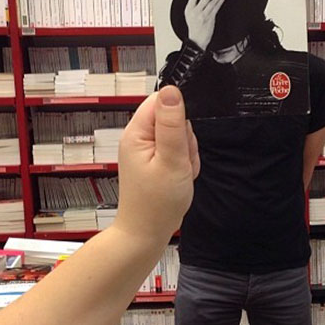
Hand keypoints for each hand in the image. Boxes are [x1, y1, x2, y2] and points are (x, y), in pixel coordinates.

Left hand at [115, 86, 199, 242]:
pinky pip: (177, 153)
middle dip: (186, 140)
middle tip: (180, 163)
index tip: (181, 140)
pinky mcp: (154, 162)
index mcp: (137, 133)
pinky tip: (179, 179)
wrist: (146, 234)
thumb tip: (171, 90)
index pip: (161, 101)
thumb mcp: (171, 160)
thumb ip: (172, 124)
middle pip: (174, 119)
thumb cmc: (156, 204)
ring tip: (179, 174)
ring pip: (179, 137)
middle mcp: (139, 138)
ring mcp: (147, 151)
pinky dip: (183, 165)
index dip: (180, 117)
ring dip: (186, 155)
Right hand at [185, 0, 224, 50]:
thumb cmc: (194, 29)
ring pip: (212, 2)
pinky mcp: (210, 19)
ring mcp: (203, 15)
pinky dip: (219, 2)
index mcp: (189, 10)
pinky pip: (216, 8)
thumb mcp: (189, 16)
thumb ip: (193, 7)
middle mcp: (195, 12)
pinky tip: (221, 0)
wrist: (197, 40)